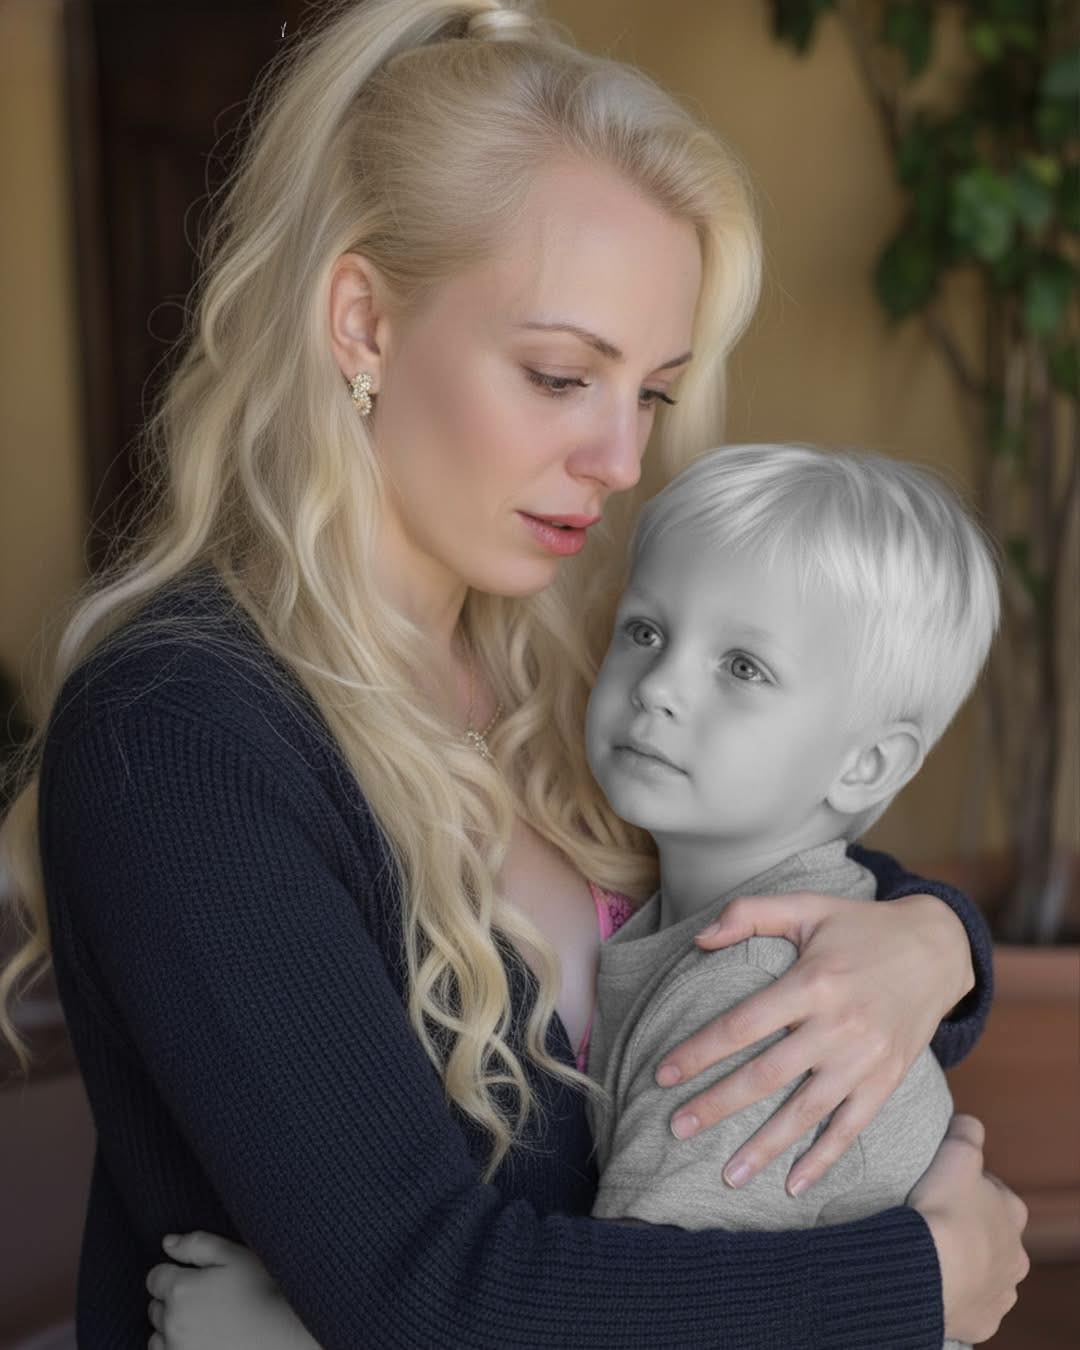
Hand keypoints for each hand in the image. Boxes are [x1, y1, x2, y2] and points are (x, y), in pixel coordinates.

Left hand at [146, 1230, 318, 1349]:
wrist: (285, 1336)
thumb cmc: (264, 1292)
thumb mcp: (236, 1256)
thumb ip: (197, 1244)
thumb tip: (167, 1243)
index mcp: (181, 1290)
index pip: (155, 1278)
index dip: (174, 1273)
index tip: (197, 1278)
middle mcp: (172, 1324)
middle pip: (156, 1308)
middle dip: (175, 1301)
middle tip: (208, 1300)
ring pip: (158, 1336)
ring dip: (173, 1328)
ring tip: (207, 1323)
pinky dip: (177, 1348)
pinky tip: (204, 1340)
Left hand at [653, 890, 971, 1192]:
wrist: (937, 949)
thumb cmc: (860, 926)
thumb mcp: (807, 906)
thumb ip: (750, 913)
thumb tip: (700, 938)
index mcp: (812, 983)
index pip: (742, 1025)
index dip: (699, 1052)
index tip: (663, 1076)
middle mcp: (838, 1026)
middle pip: (766, 1076)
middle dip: (717, 1105)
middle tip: (676, 1129)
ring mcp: (864, 1059)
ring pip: (806, 1112)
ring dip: (765, 1147)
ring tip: (727, 1176)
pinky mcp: (886, 1080)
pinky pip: (851, 1127)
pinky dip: (823, 1160)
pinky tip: (794, 1186)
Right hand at [910, 1114, 1029, 1341]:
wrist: (930, 1267)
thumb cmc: (945, 1209)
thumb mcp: (957, 1154)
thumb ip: (967, 1132)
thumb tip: (970, 1122)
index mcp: (1012, 1213)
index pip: (996, 1194)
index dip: (970, 1188)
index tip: (946, 1187)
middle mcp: (1016, 1255)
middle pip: (995, 1237)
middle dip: (973, 1231)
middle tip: (938, 1222)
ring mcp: (1001, 1291)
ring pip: (988, 1275)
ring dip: (968, 1266)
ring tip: (934, 1255)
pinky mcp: (983, 1320)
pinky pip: (972, 1307)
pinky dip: (958, 1297)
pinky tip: (936, 1284)